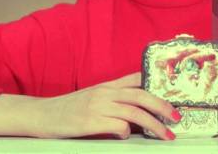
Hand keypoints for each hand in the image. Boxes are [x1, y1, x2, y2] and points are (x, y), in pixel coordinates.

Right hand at [0, 72, 179, 139]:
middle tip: (176, 118)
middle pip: (142, 95)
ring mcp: (98, 106)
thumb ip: (114, 99)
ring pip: (135, 112)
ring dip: (154, 125)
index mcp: (107, 85)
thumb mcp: (93, 97)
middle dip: (163, 107)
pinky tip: (126, 137)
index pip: (137, 78)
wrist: (41, 115)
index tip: (174, 94)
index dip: (157, 85)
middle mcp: (105, 92)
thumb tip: (138, 111)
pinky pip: (118, 126)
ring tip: (164, 135)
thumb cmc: (68, 109)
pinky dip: (127, 133)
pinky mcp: (91, 122)